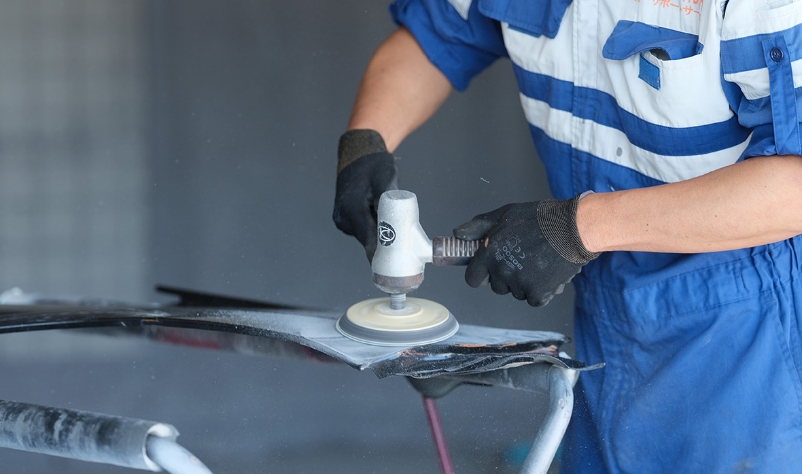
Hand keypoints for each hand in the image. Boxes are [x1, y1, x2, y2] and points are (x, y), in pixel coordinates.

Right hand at [333, 129, 398, 261]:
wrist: (357, 153)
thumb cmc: (373, 164)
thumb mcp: (385, 178)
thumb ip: (388, 200)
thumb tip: (393, 223)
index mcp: (352, 208)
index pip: (368, 238)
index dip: (382, 253)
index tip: (394, 264)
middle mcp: (343, 217)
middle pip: (368, 239)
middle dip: (385, 243)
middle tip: (405, 243)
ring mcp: (342, 219)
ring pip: (366, 234)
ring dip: (379, 233)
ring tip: (394, 222)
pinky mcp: (344, 219)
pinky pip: (362, 228)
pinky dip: (373, 226)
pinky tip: (381, 216)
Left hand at [453, 195, 599, 306]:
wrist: (573, 228)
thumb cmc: (540, 219)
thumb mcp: (504, 214)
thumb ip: (478, 227)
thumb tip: (458, 234)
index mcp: (489, 253)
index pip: (472, 279)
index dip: (481, 274)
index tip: (490, 269)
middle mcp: (501, 271)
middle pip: (497, 286)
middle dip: (506, 276)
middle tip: (522, 258)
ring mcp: (519, 284)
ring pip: (516, 293)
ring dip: (524, 283)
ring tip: (538, 263)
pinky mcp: (538, 293)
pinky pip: (534, 300)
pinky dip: (541, 291)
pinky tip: (548, 273)